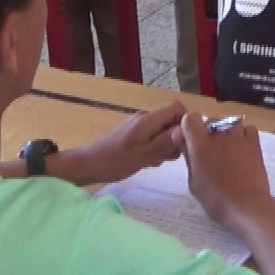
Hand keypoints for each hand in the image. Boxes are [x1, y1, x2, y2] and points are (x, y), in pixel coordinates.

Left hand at [48, 102, 185, 185]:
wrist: (87, 165)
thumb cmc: (114, 161)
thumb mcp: (142, 156)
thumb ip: (164, 143)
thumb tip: (185, 131)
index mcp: (147, 120)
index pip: (177, 109)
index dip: (186, 123)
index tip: (187, 143)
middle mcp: (145, 119)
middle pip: (171, 121)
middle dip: (176, 138)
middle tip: (170, 158)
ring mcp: (139, 126)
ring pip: (163, 131)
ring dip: (165, 146)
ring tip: (157, 162)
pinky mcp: (134, 135)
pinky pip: (153, 138)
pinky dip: (156, 149)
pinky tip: (149, 163)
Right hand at [177, 110, 274, 230]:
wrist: (246, 206)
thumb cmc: (216, 199)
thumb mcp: (194, 182)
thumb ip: (188, 157)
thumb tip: (183, 140)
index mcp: (200, 145)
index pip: (190, 118)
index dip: (189, 126)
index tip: (191, 139)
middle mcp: (218, 135)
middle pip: (210, 120)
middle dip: (208, 132)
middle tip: (211, 152)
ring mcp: (238, 136)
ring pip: (229, 122)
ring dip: (226, 132)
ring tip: (228, 150)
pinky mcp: (254, 142)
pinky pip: (247, 128)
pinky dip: (244, 135)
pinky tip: (243, 149)